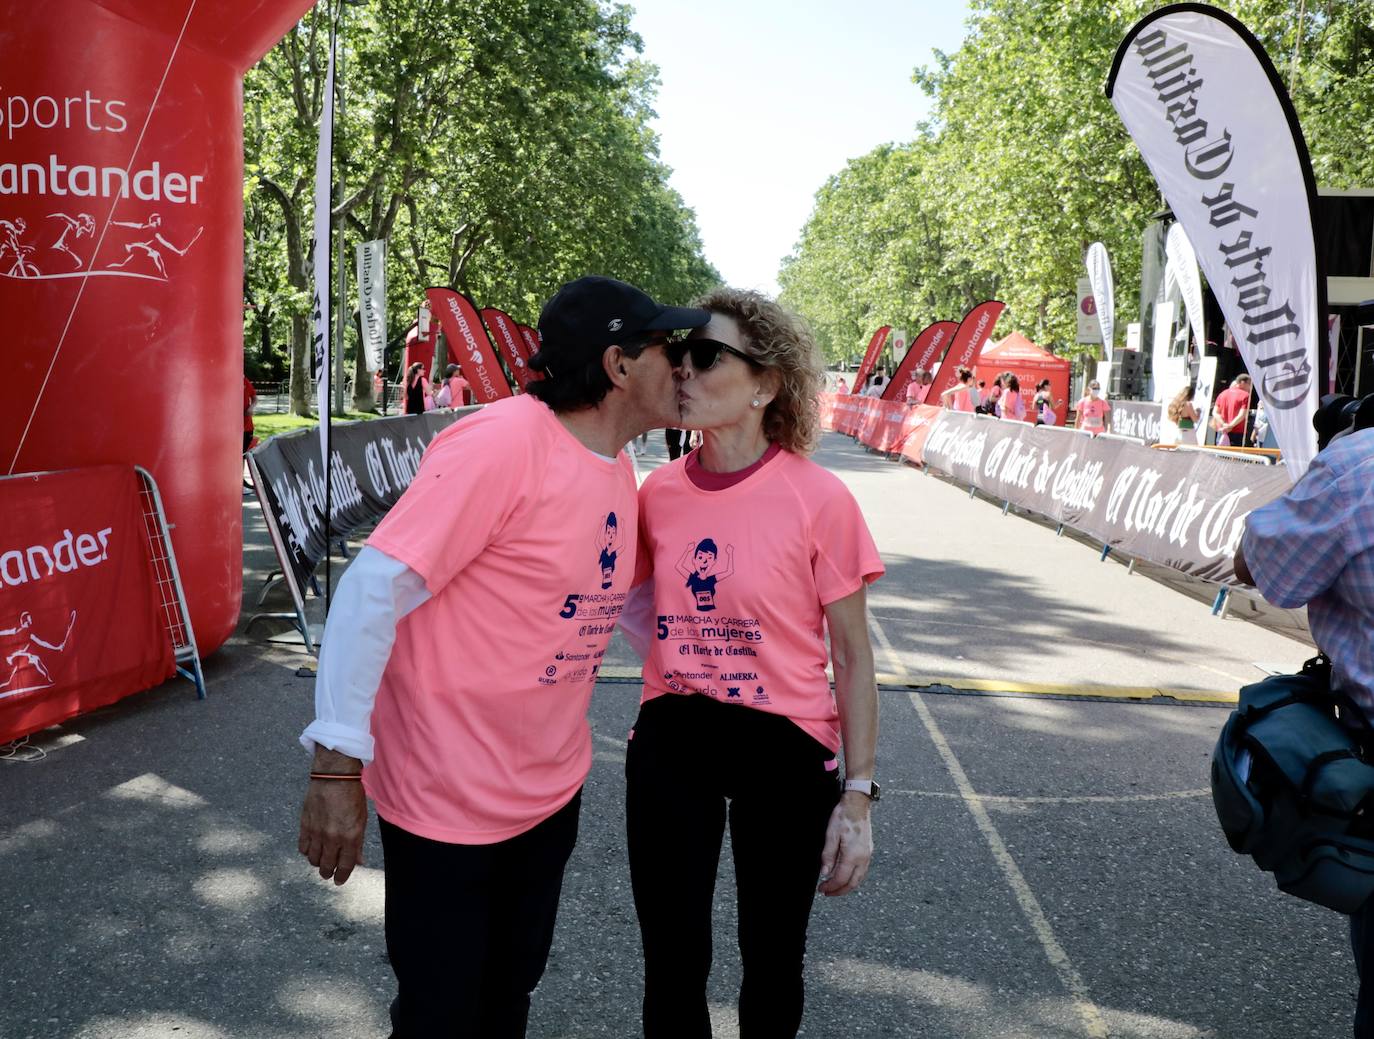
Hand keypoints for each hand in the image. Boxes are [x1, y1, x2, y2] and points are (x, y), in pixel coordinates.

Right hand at [299, 754, 367, 885]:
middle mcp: (332, 837)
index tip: (339, 881)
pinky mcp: (305, 825)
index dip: (342, 877)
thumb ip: (358, 843)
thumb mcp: (362, 819)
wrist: (334, 776)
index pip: (345, 866)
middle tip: (329, 873)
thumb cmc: (352, 795)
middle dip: (328, 873)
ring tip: (321, 860)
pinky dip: (307, 851)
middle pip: (326, 866)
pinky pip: (303, 847)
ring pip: (313, 859)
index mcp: (350, 836)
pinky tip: (312, 848)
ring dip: (317, 863)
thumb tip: (359, 862)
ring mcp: (317, 832)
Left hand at [818, 792, 872, 896]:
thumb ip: (828, 856)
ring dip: (847, 886)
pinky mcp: (868, 851)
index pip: (841, 878)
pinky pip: (862, 871)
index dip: (830, 886)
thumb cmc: (843, 817)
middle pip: (852, 883)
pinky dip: (853, 878)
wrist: (857, 804)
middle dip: (839, 891)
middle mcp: (863, 858)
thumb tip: (825, 873)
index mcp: (853, 855)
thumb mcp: (830, 835)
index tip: (821, 888)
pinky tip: (846, 876)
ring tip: (835, 887)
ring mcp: (868, 855)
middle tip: (827, 892)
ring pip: (859, 879)